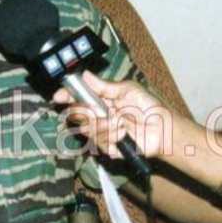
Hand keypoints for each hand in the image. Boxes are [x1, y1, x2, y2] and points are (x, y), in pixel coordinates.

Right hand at [53, 71, 173, 158]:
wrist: (162, 128)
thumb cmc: (149, 107)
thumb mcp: (127, 90)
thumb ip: (104, 86)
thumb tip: (84, 75)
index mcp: (102, 100)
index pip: (77, 98)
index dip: (66, 96)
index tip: (59, 96)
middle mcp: (99, 116)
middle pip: (76, 115)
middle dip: (86, 112)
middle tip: (99, 110)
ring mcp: (103, 132)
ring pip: (87, 129)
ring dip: (104, 125)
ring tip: (120, 122)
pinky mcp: (108, 147)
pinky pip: (99, 142)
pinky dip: (112, 136)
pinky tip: (124, 134)